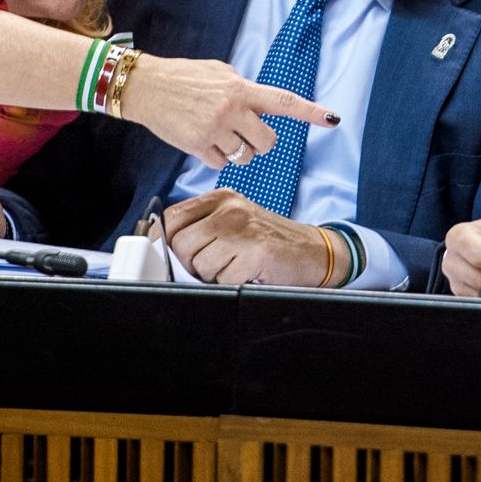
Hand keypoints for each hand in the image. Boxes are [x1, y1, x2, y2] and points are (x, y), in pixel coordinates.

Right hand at [119, 55, 338, 168]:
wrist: (146, 86)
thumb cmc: (183, 77)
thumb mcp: (219, 72)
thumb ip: (242, 89)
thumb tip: (259, 105)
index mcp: (240, 88)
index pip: (283, 101)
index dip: (310, 112)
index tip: (333, 119)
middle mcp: (231, 109)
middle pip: (267, 142)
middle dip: (261, 142)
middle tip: (246, 134)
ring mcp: (214, 129)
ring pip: (245, 157)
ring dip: (238, 152)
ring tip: (221, 135)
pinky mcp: (197, 146)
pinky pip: (220, 164)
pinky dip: (216, 158)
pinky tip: (203, 141)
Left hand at [164, 190, 334, 285]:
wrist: (314, 252)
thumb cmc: (271, 240)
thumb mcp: (235, 221)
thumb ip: (203, 227)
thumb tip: (165, 248)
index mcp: (222, 198)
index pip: (173, 217)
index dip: (167, 241)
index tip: (171, 256)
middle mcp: (230, 209)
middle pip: (182, 244)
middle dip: (192, 264)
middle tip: (215, 265)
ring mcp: (242, 229)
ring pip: (200, 264)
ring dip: (214, 275)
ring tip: (235, 267)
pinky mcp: (255, 252)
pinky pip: (223, 279)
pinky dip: (233, 283)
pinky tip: (249, 273)